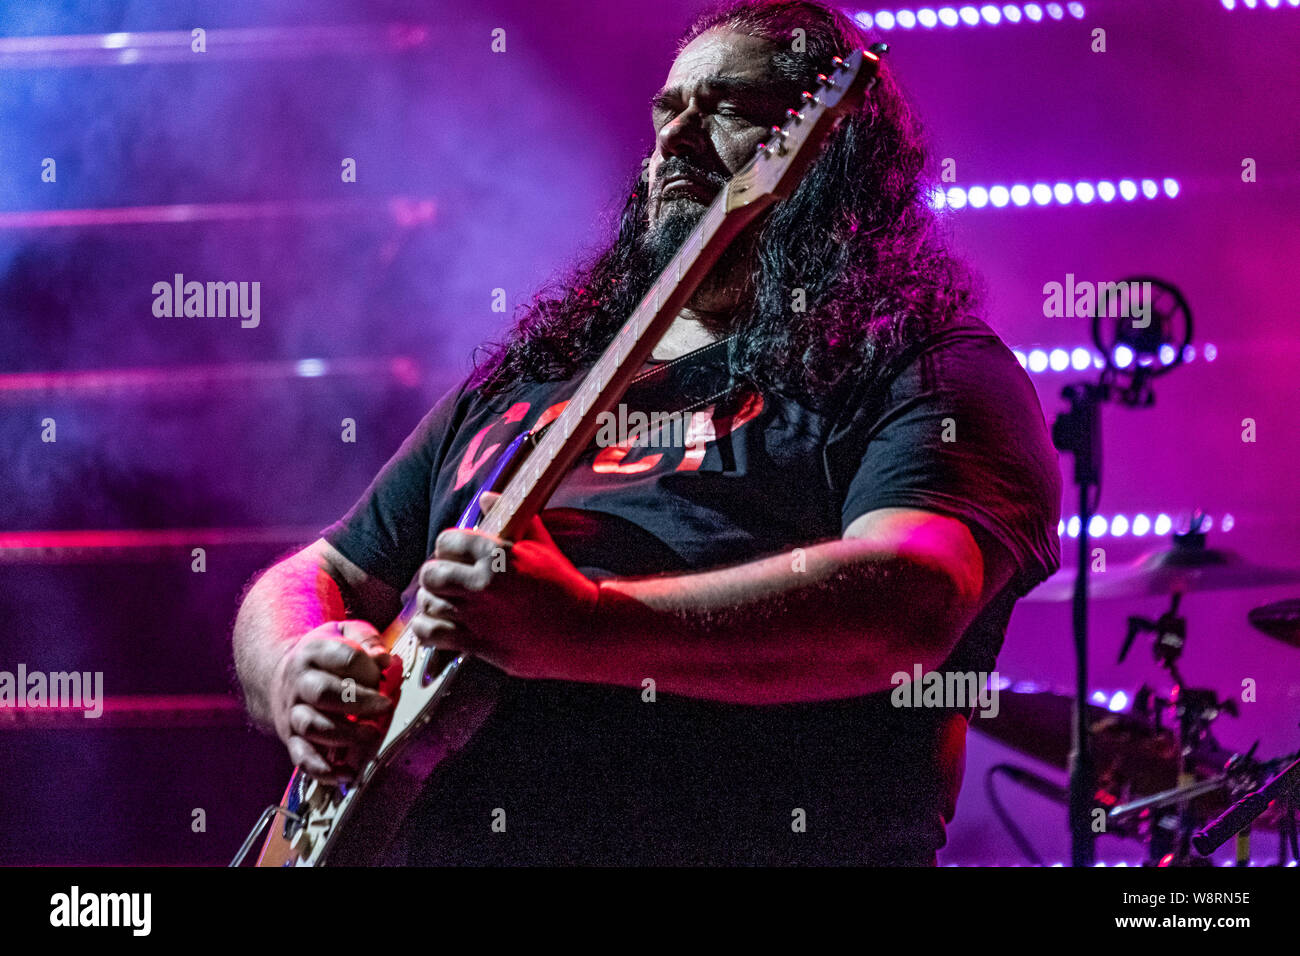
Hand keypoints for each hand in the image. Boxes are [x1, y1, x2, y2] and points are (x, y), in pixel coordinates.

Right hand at [269, 620, 395, 783]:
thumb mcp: (344, 632)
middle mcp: (299, 682)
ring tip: (371, 735)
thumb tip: (384, 659)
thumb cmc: (323, 655)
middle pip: (324, 692)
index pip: (343, 658)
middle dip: (359, 702)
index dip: (368, 668)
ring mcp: (292, 711)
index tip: (384, 674)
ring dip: (345, 735)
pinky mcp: (290, 737)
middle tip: (384, 706)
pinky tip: (345, 773)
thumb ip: (366, 640)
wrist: (279, 674)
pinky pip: (301, 757)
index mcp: (313, 651)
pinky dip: (323, 769)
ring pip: (312, 726)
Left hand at [410, 492, 599, 679]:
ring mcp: (478, 615)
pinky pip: (431, 634)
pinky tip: (437, 625)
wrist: (583, 629)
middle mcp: (482, 582)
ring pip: (428, 604)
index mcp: (497, 553)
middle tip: (447, 580)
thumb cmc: (563, 584)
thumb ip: (509, 515)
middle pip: (431, 573)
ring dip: (432, 602)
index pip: (446, 541)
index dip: (447, 546)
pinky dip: (426, 629)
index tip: (455, 555)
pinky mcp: (477, 643)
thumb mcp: (540, 542)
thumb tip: (485, 498)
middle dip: (436, 575)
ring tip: (443, 603)